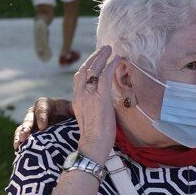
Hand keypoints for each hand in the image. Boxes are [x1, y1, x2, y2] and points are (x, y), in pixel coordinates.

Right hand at [13, 96, 74, 149]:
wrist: (76, 130)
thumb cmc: (78, 119)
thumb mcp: (78, 113)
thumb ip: (78, 112)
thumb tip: (82, 114)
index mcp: (50, 105)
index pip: (42, 107)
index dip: (41, 116)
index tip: (43, 127)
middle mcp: (38, 113)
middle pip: (29, 117)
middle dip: (26, 127)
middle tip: (25, 136)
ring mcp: (33, 124)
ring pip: (23, 127)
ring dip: (20, 135)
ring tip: (18, 145)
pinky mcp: (31, 135)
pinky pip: (22, 137)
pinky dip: (19, 143)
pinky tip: (18, 150)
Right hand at [71, 47, 120, 164]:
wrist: (93, 145)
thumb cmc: (95, 137)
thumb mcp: (90, 118)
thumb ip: (93, 107)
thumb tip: (104, 103)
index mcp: (77, 100)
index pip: (80, 77)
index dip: (88, 66)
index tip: (95, 60)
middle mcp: (80, 95)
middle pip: (85, 69)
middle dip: (95, 57)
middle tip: (104, 49)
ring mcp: (89, 95)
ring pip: (94, 69)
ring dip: (102, 57)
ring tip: (110, 49)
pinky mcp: (100, 98)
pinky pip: (105, 76)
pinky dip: (112, 65)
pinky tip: (118, 59)